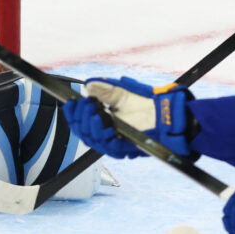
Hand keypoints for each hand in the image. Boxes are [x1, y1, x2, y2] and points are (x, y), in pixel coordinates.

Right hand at [61, 77, 195, 157]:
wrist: (164, 113)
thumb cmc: (145, 104)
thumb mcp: (120, 92)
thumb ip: (103, 89)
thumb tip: (88, 86)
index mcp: (102, 121)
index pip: (80, 122)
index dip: (72, 114)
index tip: (70, 102)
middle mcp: (105, 134)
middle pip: (82, 132)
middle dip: (80, 117)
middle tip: (86, 104)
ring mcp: (114, 142)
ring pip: (91, 139)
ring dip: (89, 123)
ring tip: (94, 110)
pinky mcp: (124, 148)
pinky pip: (106, 145)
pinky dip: (101, 133)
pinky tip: (103, 120)